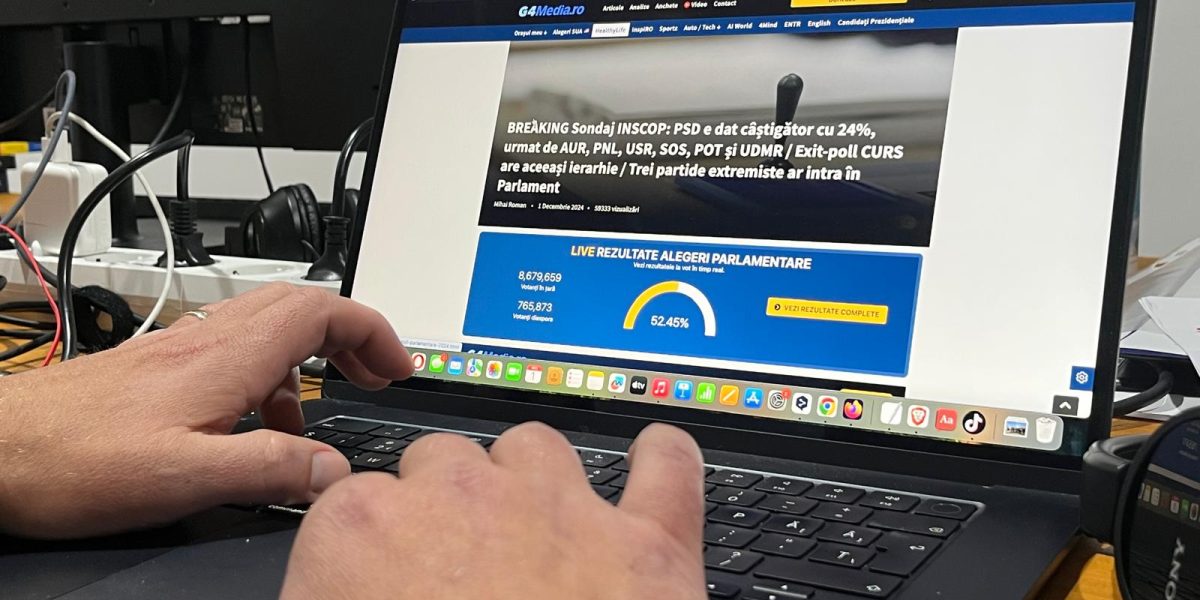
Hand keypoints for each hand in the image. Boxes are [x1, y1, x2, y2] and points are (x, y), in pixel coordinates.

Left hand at [0, 283, 411, 538]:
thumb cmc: (73, 459)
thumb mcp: (186, 477)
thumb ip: (270, 468)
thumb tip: (334, 470)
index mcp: (227, 357)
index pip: (323, 311)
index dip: (374, 331)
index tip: (398, 365)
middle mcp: (207, 340)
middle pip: (303, 305)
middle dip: (352, 333)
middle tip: (375, 372)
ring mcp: (182, 349)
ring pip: (270, 324)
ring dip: (313, 353)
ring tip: (324, 405)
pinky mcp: (161, 367)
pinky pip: (236, 350)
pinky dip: (270, 374)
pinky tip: (257, 423)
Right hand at [281, 423, 705, 599]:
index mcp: (362, 532)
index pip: (355, 503)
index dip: (375, 547)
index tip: (384, 580)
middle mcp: (461, 496)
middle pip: (444, 464)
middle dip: (448, 505)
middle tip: (458, 569)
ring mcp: (561, 511)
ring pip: (534, 449)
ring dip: (531, 477)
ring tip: (535, 527)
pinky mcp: (647, 545)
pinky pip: (665, 471)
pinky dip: (664, 462)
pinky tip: (657, 459)